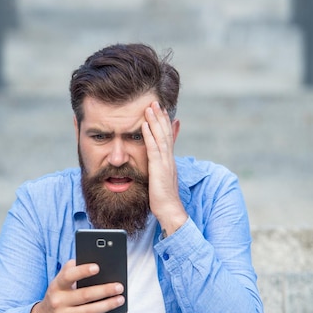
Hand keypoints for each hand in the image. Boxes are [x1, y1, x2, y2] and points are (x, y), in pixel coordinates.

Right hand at [29, 260, 124, 312]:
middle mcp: (59, 301)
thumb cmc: (58, 296)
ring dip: (108, 305)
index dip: (82, 271)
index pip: (68, 276)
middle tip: (119, 286)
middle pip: (85, 295)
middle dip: (104, 290)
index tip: (97, 267)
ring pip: (90, 311)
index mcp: (56, 286)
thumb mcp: (58, 283)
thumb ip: (71, 270)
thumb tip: (91, 261)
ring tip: (120, 299)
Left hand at [142, 101, 187, 235]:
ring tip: (150, 107)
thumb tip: (158, 162)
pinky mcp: (159, 169)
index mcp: (169, 160)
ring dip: (155, 121)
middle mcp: (169, 158)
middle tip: (154, 101)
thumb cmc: (163, 198)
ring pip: (160, 137)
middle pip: (165, 132)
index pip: (167, 136)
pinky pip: (153, 149)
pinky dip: (148, 136)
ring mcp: (165, 163)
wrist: (169, 211)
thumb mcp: (162, 178)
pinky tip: (143, 125)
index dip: (164, 122)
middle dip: (160, 116)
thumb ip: (161, 166)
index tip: (159, 109)